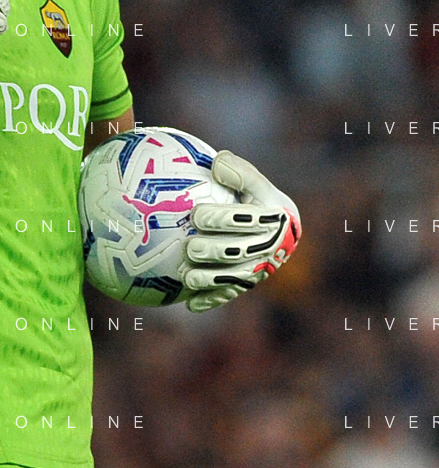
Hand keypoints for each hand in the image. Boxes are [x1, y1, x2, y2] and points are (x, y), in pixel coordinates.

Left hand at [183, 150, 300, 311]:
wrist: (280, 232)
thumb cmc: (258, 200)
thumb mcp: (256, 183)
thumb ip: (240, 172)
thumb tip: (217, 163)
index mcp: (272, 218)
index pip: (246, 219)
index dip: (221, 218)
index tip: (197, 214)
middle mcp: (269, 247)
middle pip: (238, 252)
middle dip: (213, 250)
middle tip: (190, 247)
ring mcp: (259, 269)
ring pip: (234, 278)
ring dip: (210, 279)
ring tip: (187, 277)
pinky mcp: (247, 284)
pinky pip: (229, 294)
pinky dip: (210, 300)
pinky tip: (190, 304)